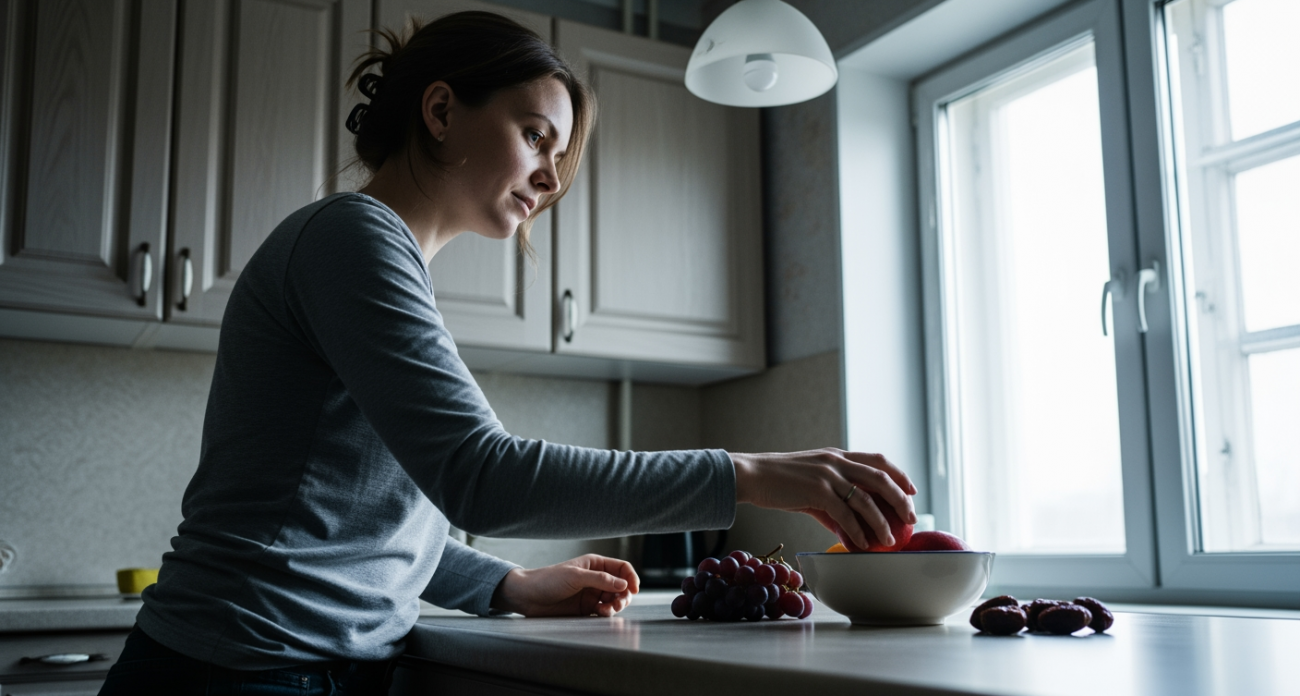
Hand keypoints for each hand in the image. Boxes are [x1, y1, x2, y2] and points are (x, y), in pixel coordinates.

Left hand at [490, 554, 638, 617]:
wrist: (527, 597)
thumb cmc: (548, 580)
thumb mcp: (576, 576)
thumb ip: (601, 580)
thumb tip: (624, 584)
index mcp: (594, 564)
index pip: (621, 568)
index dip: (631, 577)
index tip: (635, 589)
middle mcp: (595, 578)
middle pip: (621, 586)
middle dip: (624, 595)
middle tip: (619, 603)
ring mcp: (591, 594)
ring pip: (614, 600)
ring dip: (616, 605)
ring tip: (608, 610)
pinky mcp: (585, 608)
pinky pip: (603, 611)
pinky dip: (606, 613)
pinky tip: (601, 613)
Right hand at [730, 448, 917, 550]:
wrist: (752, 475)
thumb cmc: (779, 482)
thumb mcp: (810, 485)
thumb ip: (831, 503)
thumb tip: (847, 528)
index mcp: (837, 455)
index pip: (878, 460)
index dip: (899, 474)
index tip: (912, 490)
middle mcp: (837, 461)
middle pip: (881, 478)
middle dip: (901, 499)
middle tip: (911, 518)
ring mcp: (828, 475)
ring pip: (866, 499)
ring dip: (882, 522)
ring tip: (889, 540)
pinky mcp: (817, 491)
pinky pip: (845, 515)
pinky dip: (857, 531)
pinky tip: (862, 544)